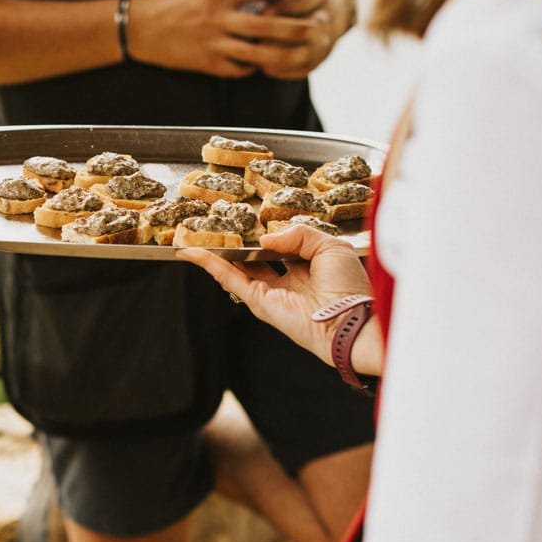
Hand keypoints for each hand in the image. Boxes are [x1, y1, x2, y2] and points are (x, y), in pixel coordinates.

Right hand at [129, 0, 319, 78]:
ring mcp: (213, 44)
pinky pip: (238, 69)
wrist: (137, 29)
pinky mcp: (207, 64)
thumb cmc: (168, 2)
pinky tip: (262, 63)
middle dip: (295, 27)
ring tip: (300, 52)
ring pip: (257, 52)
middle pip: (267, 25)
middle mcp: (218, 19)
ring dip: (282, 53)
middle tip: (314, 27)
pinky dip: (254, 67)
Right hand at [178, 224, 371, 363]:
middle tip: (213, 230)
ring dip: (213, 255)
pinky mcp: (258, 301)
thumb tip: (264, 240)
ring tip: (191, 238)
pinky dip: (210, 265)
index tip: (249, 222)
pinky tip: (193, 253)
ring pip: (234, 270)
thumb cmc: (349, 288)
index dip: (265, 237)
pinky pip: (229, 279)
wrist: (350, 320)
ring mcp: (269, 294)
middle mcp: (285, 283)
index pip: (279, 250)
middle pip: (252, 261)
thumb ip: (299, 235)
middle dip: (233, 247)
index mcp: (305, 270)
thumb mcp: (330, 247)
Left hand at [255, 0, 354, 79]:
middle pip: (308, 30)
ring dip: (279, 56)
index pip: (304, 0)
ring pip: (307, 53)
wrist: (330, 11)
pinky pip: (303, 69)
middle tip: (254, 38)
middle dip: (279, 35)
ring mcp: (327, 41)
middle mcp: (328, 19)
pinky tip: (263, 66)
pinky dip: (282, 70)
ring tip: (255, 56)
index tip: (262, 12)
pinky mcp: (321, 59)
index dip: (282, 7)